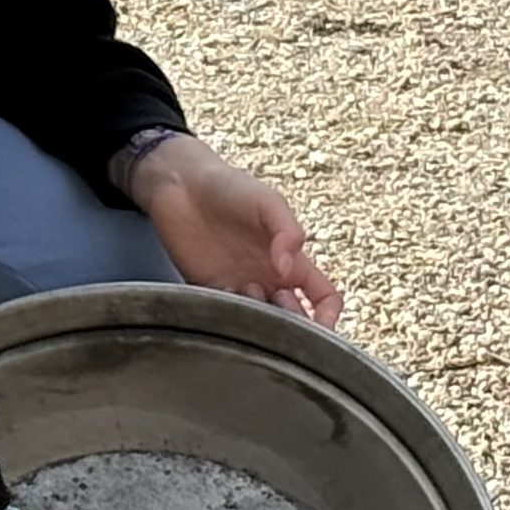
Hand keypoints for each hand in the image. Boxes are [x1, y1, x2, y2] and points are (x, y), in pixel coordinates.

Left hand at [131, 135, 340, 325]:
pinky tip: (221, 295)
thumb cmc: (231, 187)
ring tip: (245, 287)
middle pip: (293, 320)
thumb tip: (287, 268)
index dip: (328, 317)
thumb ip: (287, 231)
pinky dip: (226, 315)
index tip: (321, 325)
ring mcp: (238, 287)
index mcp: (293, 263)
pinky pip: (222, 315)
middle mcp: (268, 280)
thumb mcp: (269, 202)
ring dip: (258, 319)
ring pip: (258, 323)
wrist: (180, 184)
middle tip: (275, 300)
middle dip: (292, 322)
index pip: (323, 299)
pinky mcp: (207, 289)